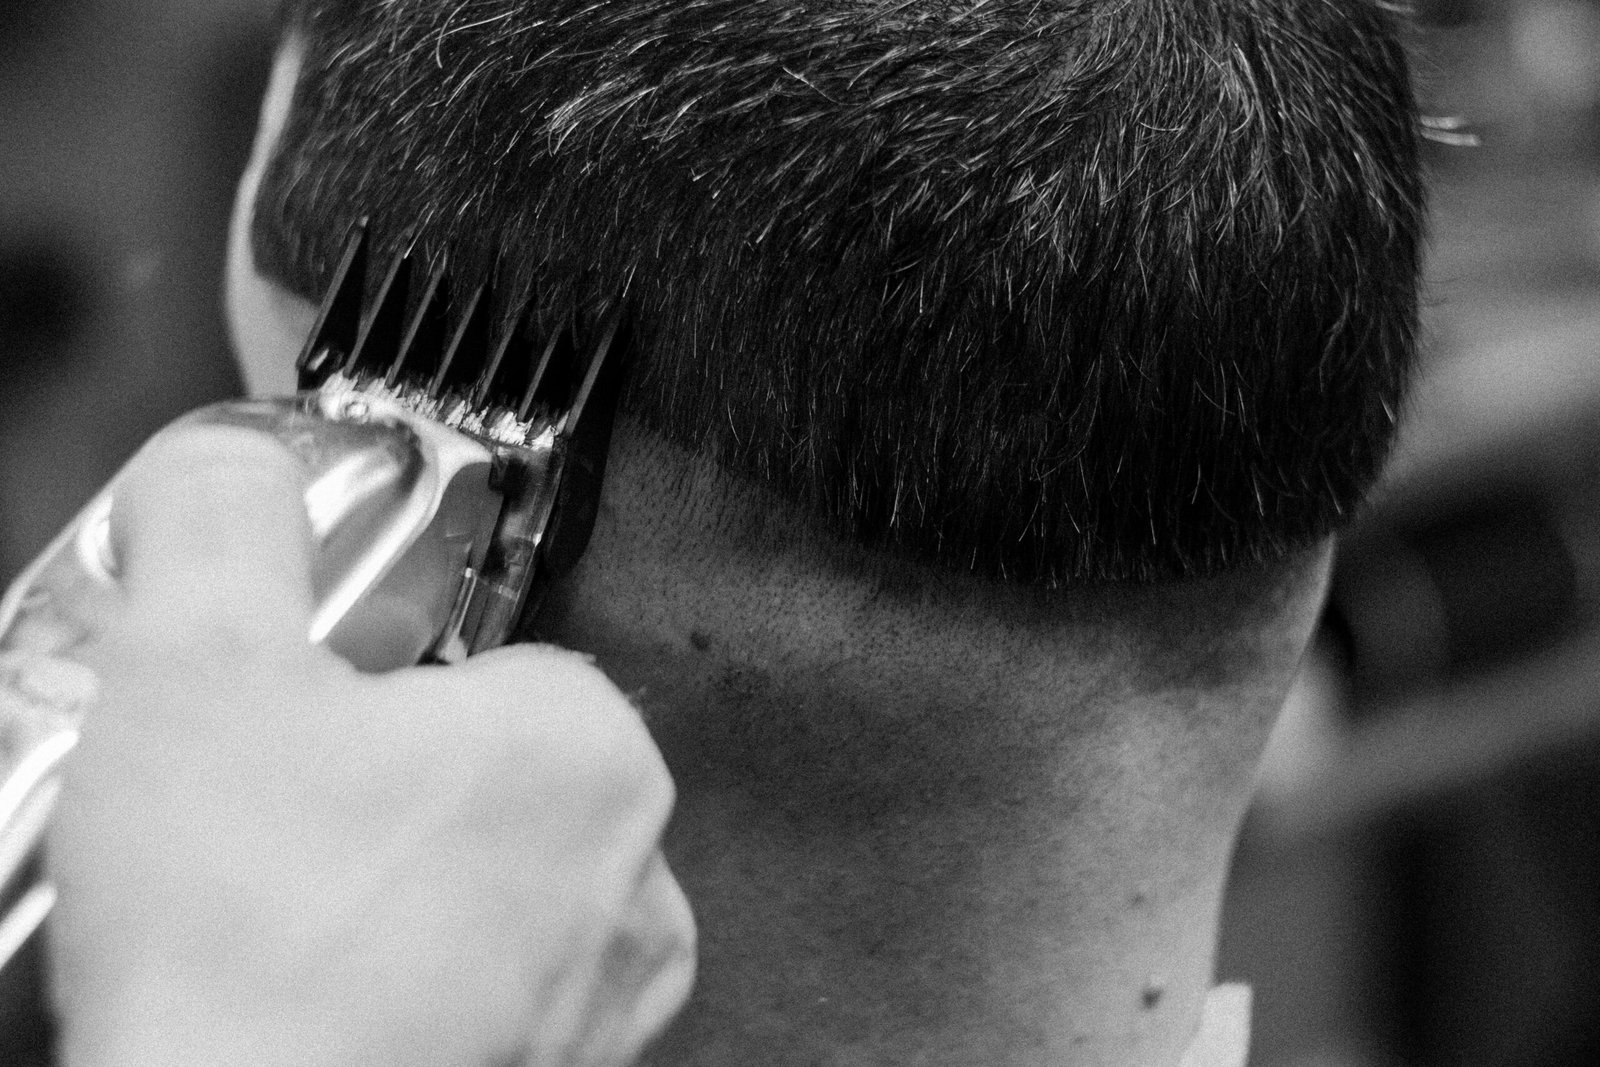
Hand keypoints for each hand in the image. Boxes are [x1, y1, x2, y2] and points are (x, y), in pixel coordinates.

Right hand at [43, 424, 694, 1066]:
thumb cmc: (251, 939)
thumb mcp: (197, 662)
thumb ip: (226, 521)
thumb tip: (233, 466)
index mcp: (584, 742)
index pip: (490, 664)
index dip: (374, 687)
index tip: (306, 730)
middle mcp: (635, 870)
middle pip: (495, 781)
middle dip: (390, 793)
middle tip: (280, 835)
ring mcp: (613, 996)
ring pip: (499, 896)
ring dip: (411, 900)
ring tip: (299, 931)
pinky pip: (502, 1000)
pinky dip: (433, 996)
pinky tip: (339, 1009)